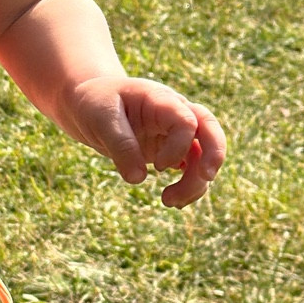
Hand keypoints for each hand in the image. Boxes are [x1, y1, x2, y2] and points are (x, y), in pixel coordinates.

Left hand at [67, 75, 225, 206]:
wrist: (89, 101)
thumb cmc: (95, 103)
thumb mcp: (101, 119)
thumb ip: (121, 146)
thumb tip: (138, 179)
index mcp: (160, 100)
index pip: (187, 120)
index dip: (179, 146)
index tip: (158, 167)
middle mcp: (175, 113)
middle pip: (210, 129)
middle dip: (214, 154)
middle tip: (206, 177)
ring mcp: (175, 132)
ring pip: (203, 154)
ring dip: (195, 181)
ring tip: (168, 202)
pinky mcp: (171, 149)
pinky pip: (191, 167)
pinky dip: (189, 186)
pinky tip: (174, 202)